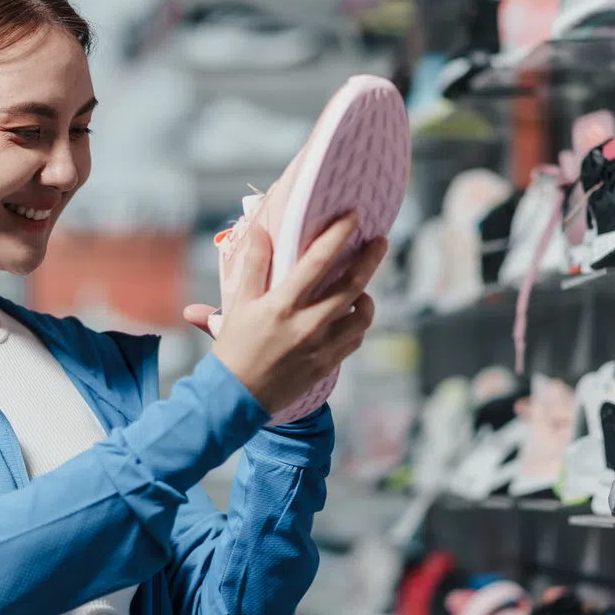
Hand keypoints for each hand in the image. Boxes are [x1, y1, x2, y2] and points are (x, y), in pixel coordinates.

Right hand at [184, 214, 385, 414]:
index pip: (318, 261)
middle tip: (380, 240)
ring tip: (363, 285)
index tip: (353, 216)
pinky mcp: (328, 364)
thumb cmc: (234, 349)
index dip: (338, 235)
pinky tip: (351, 315)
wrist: (236, 398)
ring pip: (362, 315)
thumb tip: (262, 232)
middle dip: (370, 259)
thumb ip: (254, 266)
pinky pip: (355, 338)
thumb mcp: (238, 304)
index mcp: (282, 305)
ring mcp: (321, 347)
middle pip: (352, 285)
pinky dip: (358, 323)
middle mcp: (307, 324)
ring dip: (367, 295)